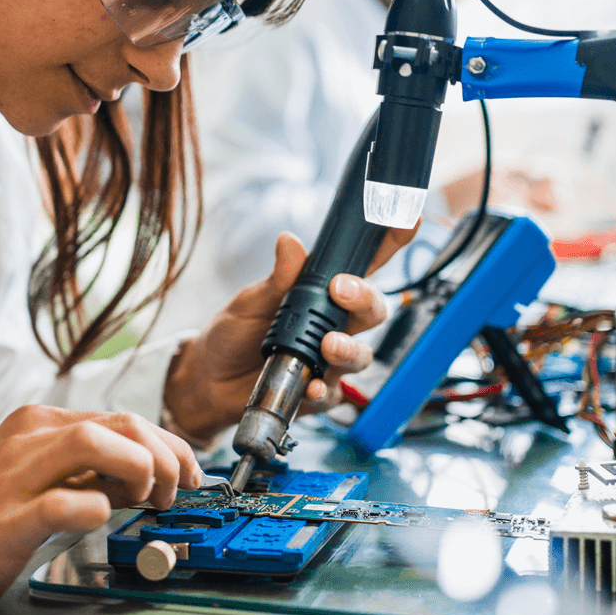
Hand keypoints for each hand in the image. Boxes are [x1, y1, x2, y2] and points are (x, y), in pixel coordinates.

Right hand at [0, 405, 202, 614]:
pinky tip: (101, 518)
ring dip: (140, 470)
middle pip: (121, 423)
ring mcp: (15, 476)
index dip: (170, 445)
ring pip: (96, 443)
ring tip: (147, 500)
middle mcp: (29, 439)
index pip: (124, 417)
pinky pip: (61, 502)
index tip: (189, 473)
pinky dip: (93, 507)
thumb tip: (147, 474)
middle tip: (174, 493)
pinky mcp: (4, 519)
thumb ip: (89, 472)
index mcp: (39, 425)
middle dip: (165, 456)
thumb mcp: (41, 481)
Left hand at [162, 226, 413, 445]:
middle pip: (373, 311)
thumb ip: (278, 278)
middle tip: (344, 290)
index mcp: (322, 294)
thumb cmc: (235, 332)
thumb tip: (290, 242)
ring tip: (328, 344)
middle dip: (366, 298)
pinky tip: (311, 384)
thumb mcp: (252, 299)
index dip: (389, 243)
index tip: (406, 221)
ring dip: (349, 348)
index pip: (363, 266)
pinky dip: (324, 389)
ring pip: (362, 354)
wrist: (209, 377)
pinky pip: (334, 394)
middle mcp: (334, 325)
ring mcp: (329, 360)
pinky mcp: (319, 392)